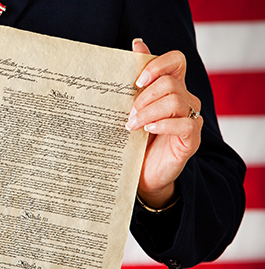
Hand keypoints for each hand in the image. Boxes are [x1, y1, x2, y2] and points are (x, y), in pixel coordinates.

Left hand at [126, 39, 202, 207]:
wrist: (142, 173)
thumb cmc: (136, 139)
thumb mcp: (132, 108)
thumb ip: (136, 80)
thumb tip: (137, 43)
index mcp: (172, 88)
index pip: (176, 61)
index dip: (157, 65)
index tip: (136, 81)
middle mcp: (186, 100)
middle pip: (170, 83)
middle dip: (144, 96)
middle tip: (128, 113)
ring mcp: (191, 119)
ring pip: (175, 101)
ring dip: (148, 111)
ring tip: (131, 124)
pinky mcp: (192, 139)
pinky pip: (185, 123)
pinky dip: (163, 124)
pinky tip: (147, 129)